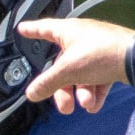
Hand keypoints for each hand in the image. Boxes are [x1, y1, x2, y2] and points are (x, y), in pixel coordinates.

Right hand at [18, 18, 134, 113]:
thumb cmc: (103, 54)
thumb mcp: (67, 71)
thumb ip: (47, 83)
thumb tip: (32, 93)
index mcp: (69, 32)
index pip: (44, 29)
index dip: (32, 30)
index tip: (23, 29)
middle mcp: (83, 39)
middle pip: (62, 66)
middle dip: (62, 89)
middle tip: (63, 105)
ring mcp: (98, 50)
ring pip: (80, 75)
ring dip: (81, 93)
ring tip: (85, 105)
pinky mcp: (112, 61)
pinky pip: (97, 79)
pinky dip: (94, 93)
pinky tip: (94, 105)